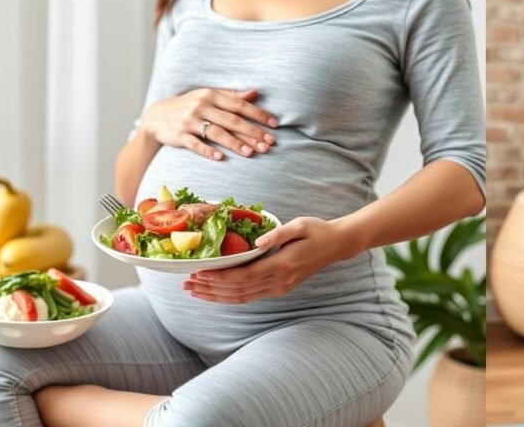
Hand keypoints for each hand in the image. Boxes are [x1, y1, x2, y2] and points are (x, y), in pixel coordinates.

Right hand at [141, 88, 278, 160]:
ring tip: (251, 153)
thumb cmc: (189, 105)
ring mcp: (189, 121)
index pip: (239, 105)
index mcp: (211, 95)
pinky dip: (207, 150)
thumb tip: (255, 93)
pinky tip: (220, 158)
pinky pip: (195, 144)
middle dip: (252, 132)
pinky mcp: (179, 135)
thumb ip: (231, 96)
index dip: (258, 114)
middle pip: (232, 120)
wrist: (156, 116)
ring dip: (235, 143)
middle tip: (269, 143)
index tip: (275, 125)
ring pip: (216, 133)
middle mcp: (201, 106)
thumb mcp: (208, 96)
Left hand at [181, 217, 364, 303]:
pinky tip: (215, 293)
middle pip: (238, 290)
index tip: (197, 273)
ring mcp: (281, 287)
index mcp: (282, 265)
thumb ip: (278, 234)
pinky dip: (230, 297)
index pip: (243, 276)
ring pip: (242, 298)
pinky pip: (250, 296)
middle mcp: (280, 281)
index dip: (218, 277)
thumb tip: (256, 242)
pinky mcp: (281, 288)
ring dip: (216, 296)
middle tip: (186, 284)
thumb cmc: (318, 230)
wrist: (337, 245)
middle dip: (210, 288)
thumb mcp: (300, 225)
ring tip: (194, 291)